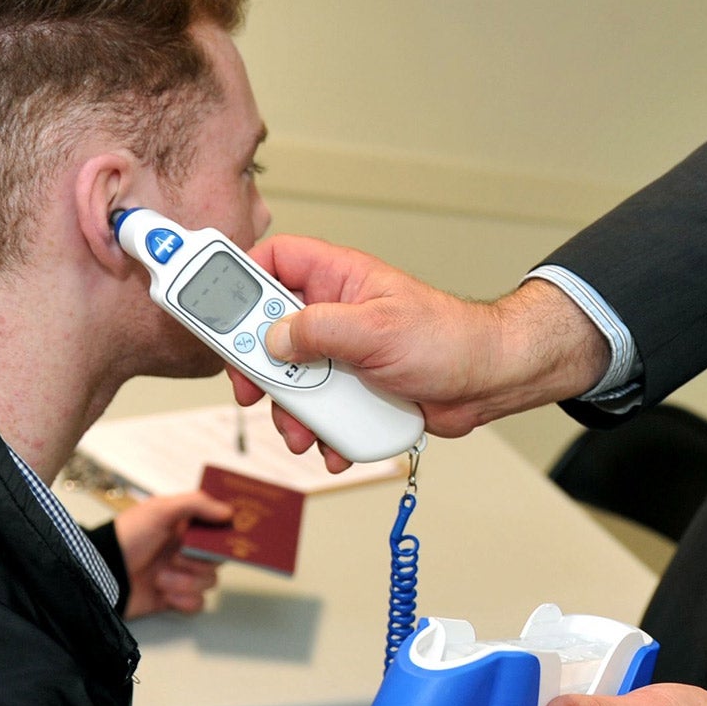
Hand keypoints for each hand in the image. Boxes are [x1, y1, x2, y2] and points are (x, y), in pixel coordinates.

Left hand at [112, 491, 232, 617]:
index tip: (227, 539)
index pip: (217, 530)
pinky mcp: (173, 598)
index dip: (224, 535)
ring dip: (186, 581)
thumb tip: (228, 511)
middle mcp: (185, 551)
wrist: (101, 574)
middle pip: (217, 559)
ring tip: (161, 578)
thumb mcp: (161, 509)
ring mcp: (180, 575)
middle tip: (179, 557)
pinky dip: (184, 600)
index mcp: (184, 527)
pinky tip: (166, 594)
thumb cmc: (127, 537)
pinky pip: (197, 603)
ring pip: (208, 582)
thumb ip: (197, 504)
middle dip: (200, 561)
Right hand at [226, 236, 609, 467]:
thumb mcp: (377, 330)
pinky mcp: (354, 387)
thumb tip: (273, 337)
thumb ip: (318, 330)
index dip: (241, 279)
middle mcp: (336, 311)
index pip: (275, 259)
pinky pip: (319, 408)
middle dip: (260, 367)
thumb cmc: (451, 339)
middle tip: (253, 391)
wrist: (491, 381)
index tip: (215, 311)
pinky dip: (320, 430)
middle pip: (270, 330)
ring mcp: (344, 351)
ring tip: (303, 433)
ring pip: (291, 377)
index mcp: (339, 278)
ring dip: (291, 411)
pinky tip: (332, 445)